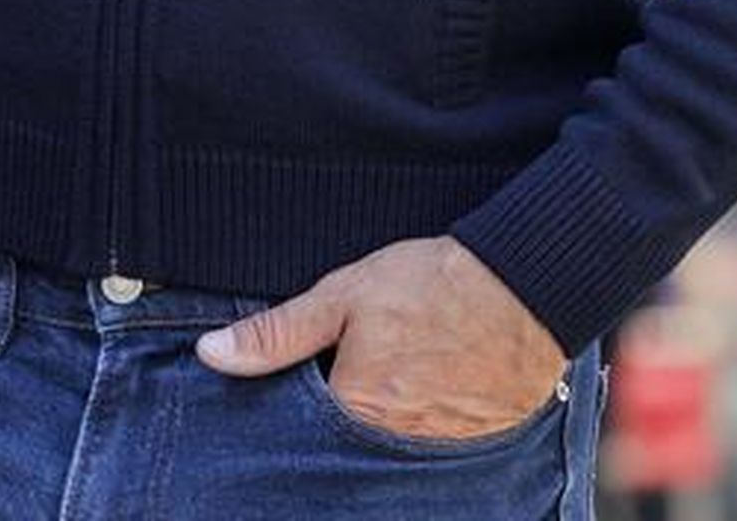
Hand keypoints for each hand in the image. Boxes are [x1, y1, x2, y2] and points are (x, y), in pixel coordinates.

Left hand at [195, 235, 567, 440]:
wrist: (524, 290)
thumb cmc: (432, 285)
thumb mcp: (344, 294)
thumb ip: (277, 333)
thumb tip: (211, 354)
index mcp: (351, 409)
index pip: (300, 428)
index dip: (295, 404)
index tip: (298, 383)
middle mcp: (388, 445)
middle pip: (342, 444)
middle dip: (336, 419)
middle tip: (353, 373)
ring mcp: (431, 451)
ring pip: (382, 449)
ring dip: (377, 424)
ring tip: (391, 379)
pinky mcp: (467, 448)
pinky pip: (425, 450)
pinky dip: (416, 426)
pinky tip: (421, 392)